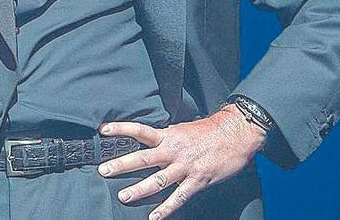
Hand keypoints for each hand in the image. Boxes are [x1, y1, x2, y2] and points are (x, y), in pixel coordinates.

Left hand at [96, 106, 266, 219]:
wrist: (237, 133)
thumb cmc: (210, 131)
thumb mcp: (183, 128)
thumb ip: (166, 137)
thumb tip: (150, 140)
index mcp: (168, 135)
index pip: (140, 130)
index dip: (121, 129)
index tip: (103, 130)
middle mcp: (173, 150)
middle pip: (143, 158)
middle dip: (122, 164)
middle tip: (103, 170)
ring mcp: (185, 166)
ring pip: (158, 180)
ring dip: (139, 189)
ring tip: (123, 196)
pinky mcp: (198, 180)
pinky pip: (179, 197)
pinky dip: (166, 208)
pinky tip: (154, 217)